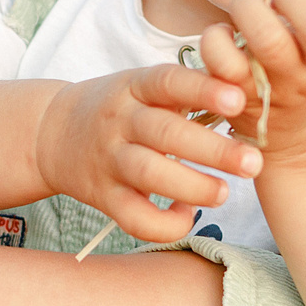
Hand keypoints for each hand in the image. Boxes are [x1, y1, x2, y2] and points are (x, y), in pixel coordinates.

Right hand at [32, 64, 252, 242]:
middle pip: (166, 134)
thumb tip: (249, 84)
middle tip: (253, 163)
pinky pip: (133, 218)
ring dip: (192, 186)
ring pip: (150, 174)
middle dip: (214, 150)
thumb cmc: (119, 108)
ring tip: (224, 193)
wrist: (52, 133)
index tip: (238, 101)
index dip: (203, 90)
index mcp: (134, 87)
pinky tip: (186, 215)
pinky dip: (164, 224)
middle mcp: (120, 121)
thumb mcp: (143, 85)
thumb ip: (188, 87)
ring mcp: (110, 160)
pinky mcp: (103, 196)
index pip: (168, 82)